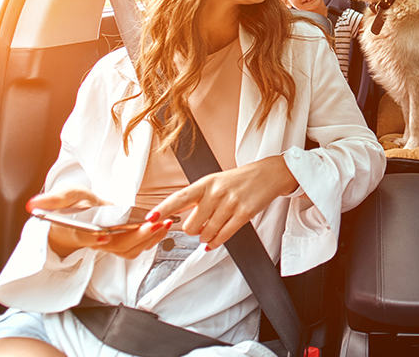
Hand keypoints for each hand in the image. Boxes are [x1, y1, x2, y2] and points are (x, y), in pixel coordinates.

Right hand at [27, 186, 171, 258]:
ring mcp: (110, 244)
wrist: (79, 218)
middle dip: (135, 237)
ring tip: (164, 223)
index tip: (102, 235)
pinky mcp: (121, 244)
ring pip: (129, 249)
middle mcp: (95, 241)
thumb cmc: (71, 208)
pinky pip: (138, 247)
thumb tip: (33, 205)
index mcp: (77, 230)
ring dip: (148, 238)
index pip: (82, 236)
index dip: (91, 238)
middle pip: (114, 246)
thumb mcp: (63, 196)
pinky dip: (152, 239)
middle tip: (152, 224)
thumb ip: (53, 200)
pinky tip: (164, 226)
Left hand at [147, 155, 298, 250]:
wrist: (267, 175)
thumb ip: (197, 197)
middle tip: (198, 226)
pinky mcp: (244, 214)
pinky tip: (213, 242)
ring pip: (207, 233)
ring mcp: (230, 204)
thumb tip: (178, 216)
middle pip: (192, 224)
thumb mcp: (214, 182)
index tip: (150, 218)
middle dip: (193, 231)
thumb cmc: (238, 180)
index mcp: (205, 183)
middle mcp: (216, 193)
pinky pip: (224, 235)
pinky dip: (216, 242)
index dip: (163, 209)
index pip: (179, 197)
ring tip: (209, 232)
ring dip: (205, 237)